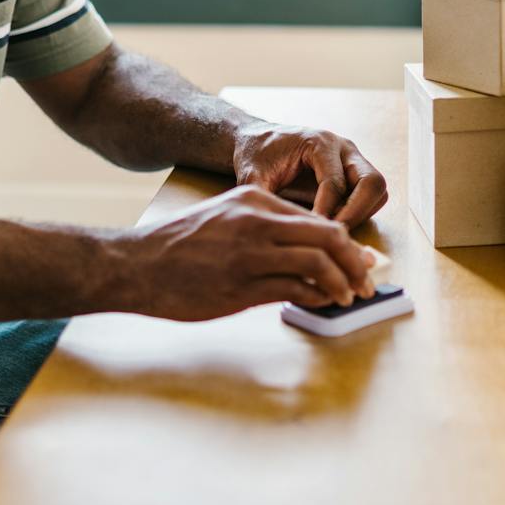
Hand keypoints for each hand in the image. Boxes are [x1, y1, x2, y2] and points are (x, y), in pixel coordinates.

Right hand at [117, 185, 378, 320]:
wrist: (135, 264)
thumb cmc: (178, 246)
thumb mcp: (224, 219)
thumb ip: (264, 230)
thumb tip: (308, 255)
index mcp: (253, 200)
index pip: (317, 219)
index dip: (347, 243)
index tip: (362, 260)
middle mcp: (256, 221)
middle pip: (328, 236)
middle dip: (356, 262)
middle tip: (369, 281)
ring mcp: (249, 254)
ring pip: (318, 263)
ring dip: (343, 283)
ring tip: (351, 297)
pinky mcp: (240, 286)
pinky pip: (294, 290)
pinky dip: (318, 298)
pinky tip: (324, 304)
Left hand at [232, 123, 389, 228]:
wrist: (259, 141)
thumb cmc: (256, 156)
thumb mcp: (252, 176)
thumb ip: (262, 198)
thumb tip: (272, 228)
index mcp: (319, 142)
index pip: (335, 183)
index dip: (325, 212)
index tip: (311, 234)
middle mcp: (343, 148)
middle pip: (372, 182)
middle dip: (356, 213)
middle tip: (333, 236)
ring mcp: (352, 159)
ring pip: (377, 189)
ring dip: (361, 214)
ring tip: (333, 232)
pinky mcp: (354, 172)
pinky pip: (372, 195)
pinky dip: (360, 212)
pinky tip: (334, 226)